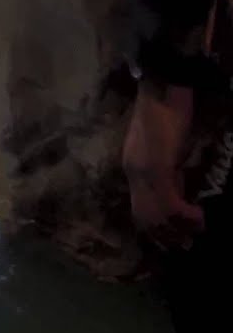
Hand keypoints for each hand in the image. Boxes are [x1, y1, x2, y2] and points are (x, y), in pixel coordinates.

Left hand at [123, 83, 204, 243]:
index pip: (139, 205)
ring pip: (156, 213)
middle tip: (184, 246)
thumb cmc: (169, 111)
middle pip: (145, 215)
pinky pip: (169, 202)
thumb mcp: (166, 146)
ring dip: (177, 228)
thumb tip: (178, 187)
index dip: (154, 225)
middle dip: (164, 235)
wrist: (164, 86)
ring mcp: (142, 170)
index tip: (170, 238)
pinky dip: (184, 215)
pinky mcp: (156, 168)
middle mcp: (133, 171)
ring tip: (195, 234)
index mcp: (133, 166)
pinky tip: (199, 218)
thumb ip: (167, 167)